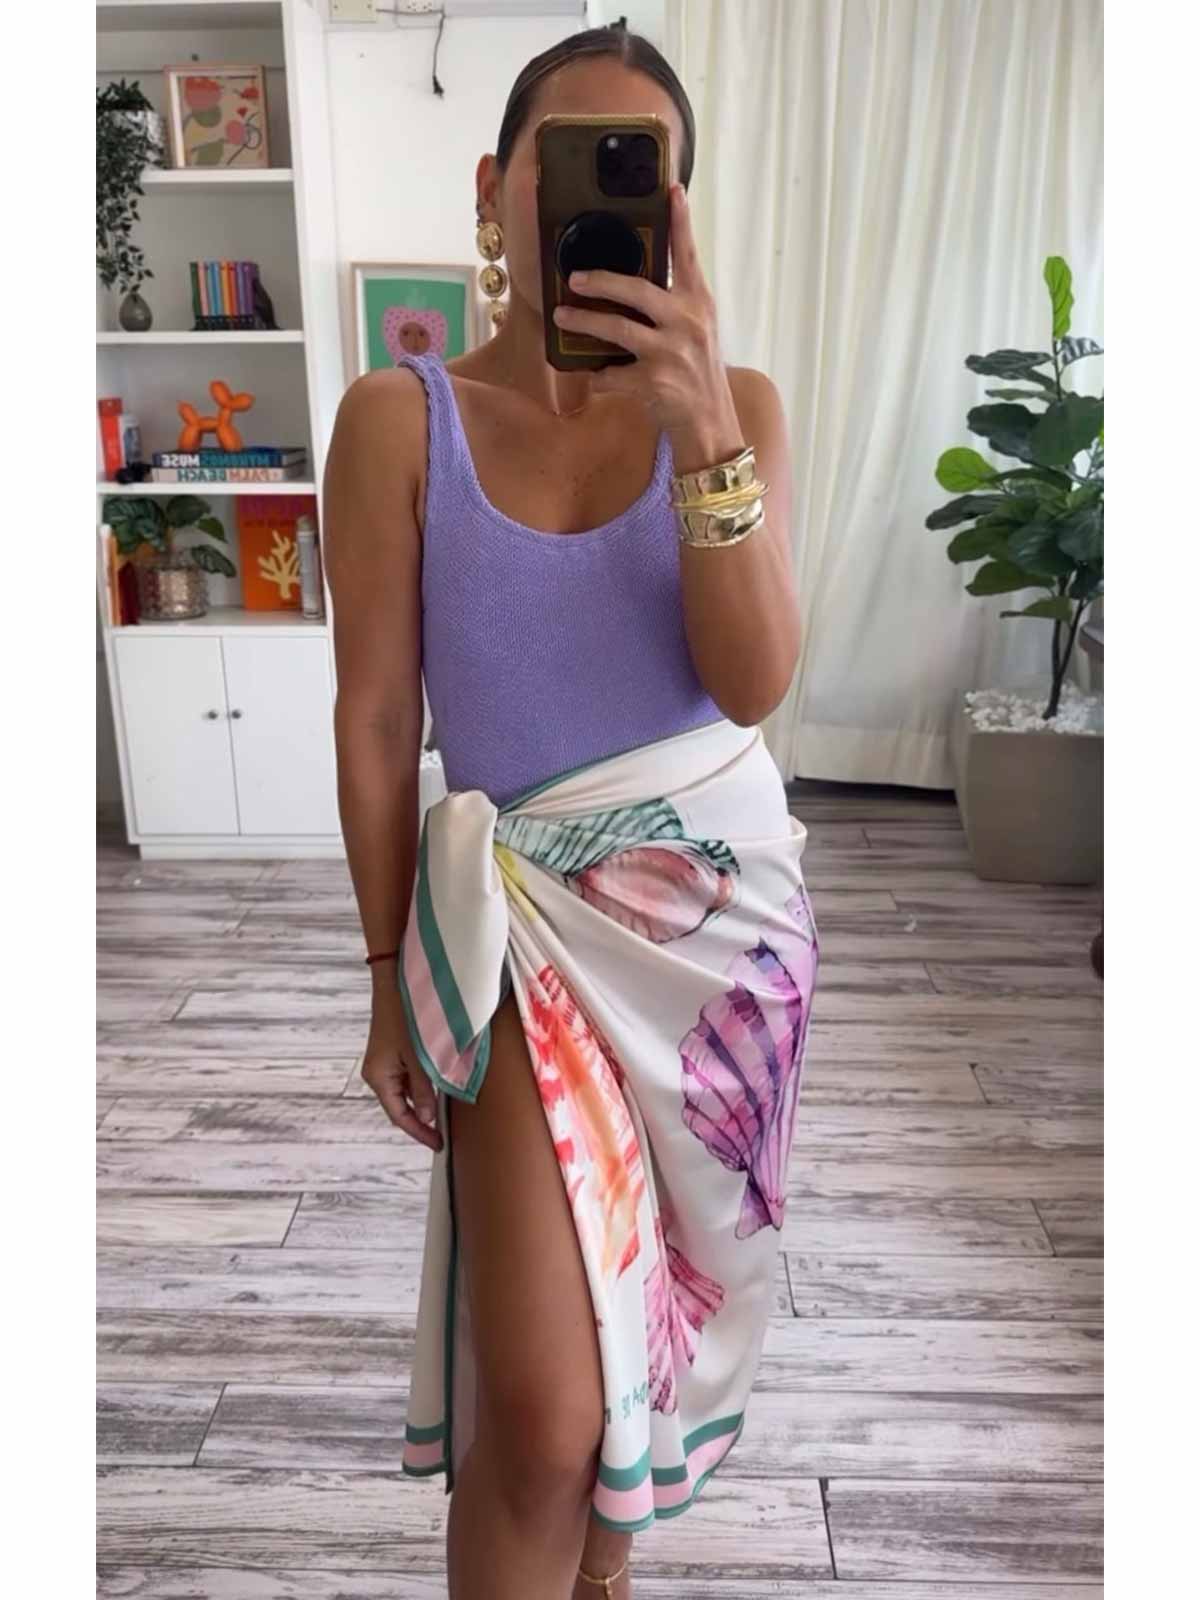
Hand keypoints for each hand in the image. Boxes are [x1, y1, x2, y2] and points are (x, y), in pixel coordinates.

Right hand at [362, 981, 442, 1151]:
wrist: (394, 982)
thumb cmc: (404, 1017)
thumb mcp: (418, 1057)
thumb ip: (424, 1089)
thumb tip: (427, 1117)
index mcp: (378, 1077)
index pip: (399, 1116)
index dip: (419, 1132)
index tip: (438, 1144)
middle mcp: (378, 1073)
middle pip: (401, 1106)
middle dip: (422, 1118)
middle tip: (445, 1132)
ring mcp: (385, 1062)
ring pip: (407, 1091)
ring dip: (424, 1100)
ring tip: (446, 1110)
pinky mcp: (394, 1052)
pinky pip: (408, 1076)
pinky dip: (423, 1084)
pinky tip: (439, 1084)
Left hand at [550, 182, 743, 464]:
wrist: (711, 426)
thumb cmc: (697, 376)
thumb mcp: (697, 333)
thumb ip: (674, 306)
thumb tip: (631, 284)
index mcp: (699, 304)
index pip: (688, 256)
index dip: (680, 221)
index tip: (672, 189)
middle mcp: (688, 324)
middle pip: (638, 290)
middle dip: (601, 281)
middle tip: (573, 277)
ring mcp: (671, 354)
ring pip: (616, 330)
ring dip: (584, 322)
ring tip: (561, 317)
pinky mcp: (654, 383)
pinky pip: (611, 374)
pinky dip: (600, 375)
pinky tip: (596, 376)